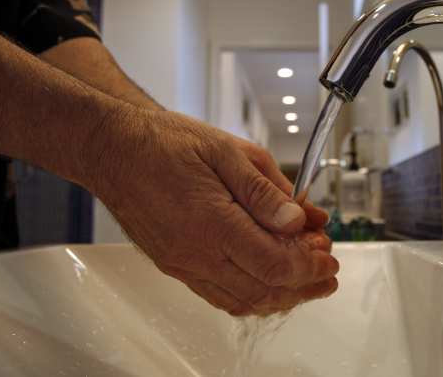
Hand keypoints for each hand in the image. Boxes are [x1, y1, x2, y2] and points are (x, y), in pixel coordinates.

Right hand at [87, 108, 338, 315]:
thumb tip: (299, 219)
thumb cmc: (164, 143)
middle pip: (263, 291)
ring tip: (306, 279)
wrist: (114, 149)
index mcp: (212, 223)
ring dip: (280, 295)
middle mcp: (195, 253)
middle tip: (327, 273)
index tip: (329, 258)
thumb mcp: (227, 151)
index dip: (310, 266)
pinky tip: (267, 278)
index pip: (275, 264)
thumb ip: (265, 190)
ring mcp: (181, 264)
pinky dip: (251, 293)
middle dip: (304, 286)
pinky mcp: (173, 264)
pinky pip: (218, 295)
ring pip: (241, 300)